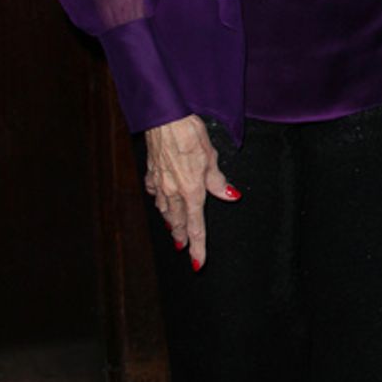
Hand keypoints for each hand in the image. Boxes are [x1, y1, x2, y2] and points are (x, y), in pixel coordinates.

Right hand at [144, 114, 238, 268]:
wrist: (164, 117)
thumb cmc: (190, 134)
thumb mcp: (212, 157)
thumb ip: (218, 181)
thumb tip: (229, 196)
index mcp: (192, 191)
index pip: (197, 227)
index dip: (198, 248)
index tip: (198, 264)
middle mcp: (173, 192)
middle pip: (178, 222)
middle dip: (182, 237)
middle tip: (183, 249)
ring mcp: (159, 183)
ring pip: (164, 210)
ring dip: (170, 222)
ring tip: (173, 230)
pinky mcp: (151, 171)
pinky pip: (154, 191)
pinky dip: (158, 199)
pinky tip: (159, 200)